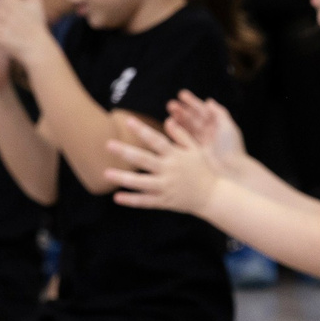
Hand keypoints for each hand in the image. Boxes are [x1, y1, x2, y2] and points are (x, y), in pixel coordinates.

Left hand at [105, 114, 221, 214]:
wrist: (213, 195)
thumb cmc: (203, 169)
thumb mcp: (195, 149)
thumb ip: (181, 135)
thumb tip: (167, 119)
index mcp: (176, 155)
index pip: (157, 140)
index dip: (142, 130)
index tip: (128, 120)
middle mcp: (169, 170)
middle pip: (144, 159)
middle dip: (126, 152)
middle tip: (108, 144)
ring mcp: (166, 187)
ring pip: (141, 183)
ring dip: (123, 177)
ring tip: (106, 173)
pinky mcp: (165, 201)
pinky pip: (146, 201)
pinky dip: (131, 200)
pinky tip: (117, 197)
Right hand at [165, 90, 245, 174]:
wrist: (231, 173)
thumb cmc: (231, 150)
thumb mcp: (228, 128)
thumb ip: (219, 113)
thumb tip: (209, 101)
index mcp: (217, 126)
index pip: (203, 111)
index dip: (192, 102)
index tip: (181, 94)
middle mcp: (208, 134)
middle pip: (193, 119)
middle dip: (181, 111)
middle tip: (170, 105)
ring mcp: (200, 144)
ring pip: (187, 128)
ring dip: (177, 120)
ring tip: (168, 114)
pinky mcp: (194, 154)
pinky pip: (183, 140)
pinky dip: (175, 132)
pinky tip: (168, 126)